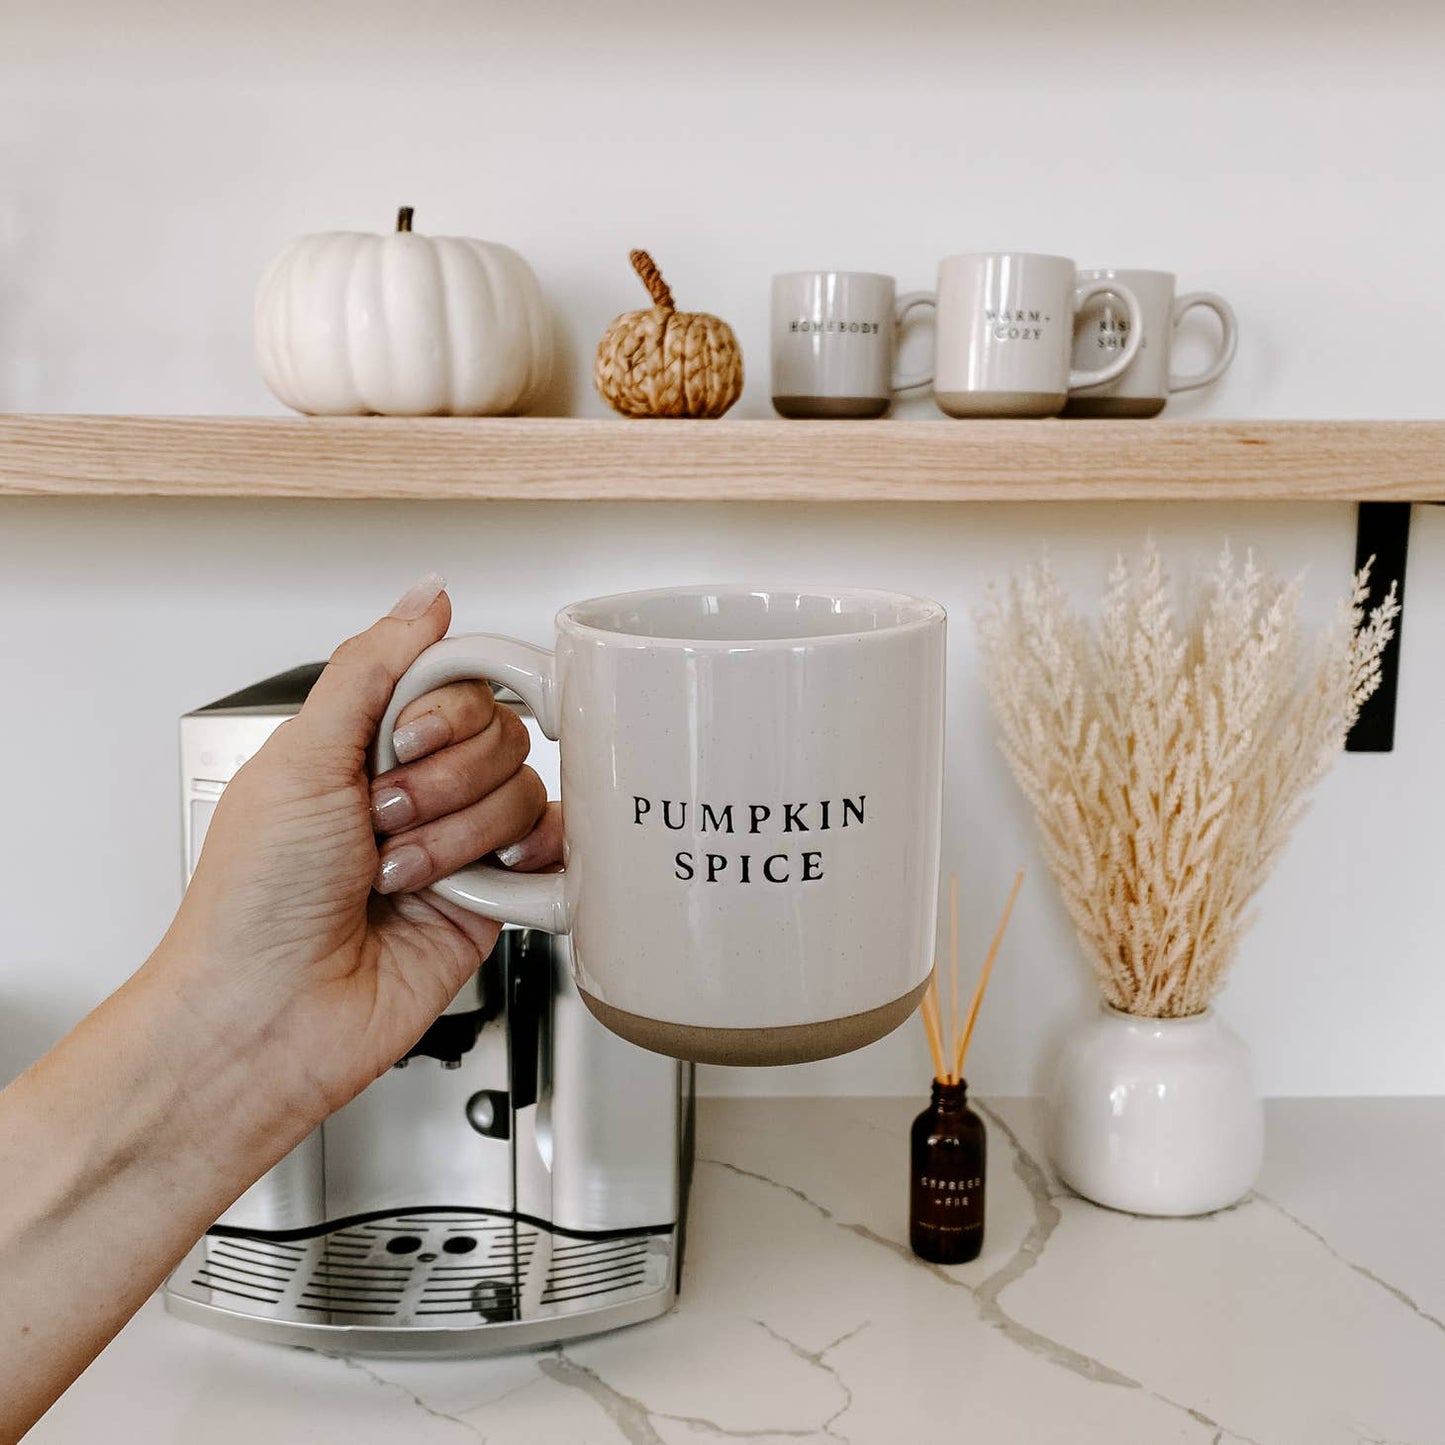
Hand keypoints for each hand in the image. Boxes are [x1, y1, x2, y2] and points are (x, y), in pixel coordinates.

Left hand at [150, 574, 557, 1126]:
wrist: (267, 1015)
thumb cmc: (252, 902)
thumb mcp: (300, 757)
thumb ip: (371, 666)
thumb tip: (425, 597)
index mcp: (364, 742)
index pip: (457, 679)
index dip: (444, 708)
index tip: (402, 742)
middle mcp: (416, 786)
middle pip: (500, 733)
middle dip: (440, 783)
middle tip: (382, 820)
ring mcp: (457, 842)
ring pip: (523, 792)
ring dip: (454, 837)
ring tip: (397, 876)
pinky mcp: (493, 898)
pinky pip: (549, 853)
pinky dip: (518, 865)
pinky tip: (473, 886)